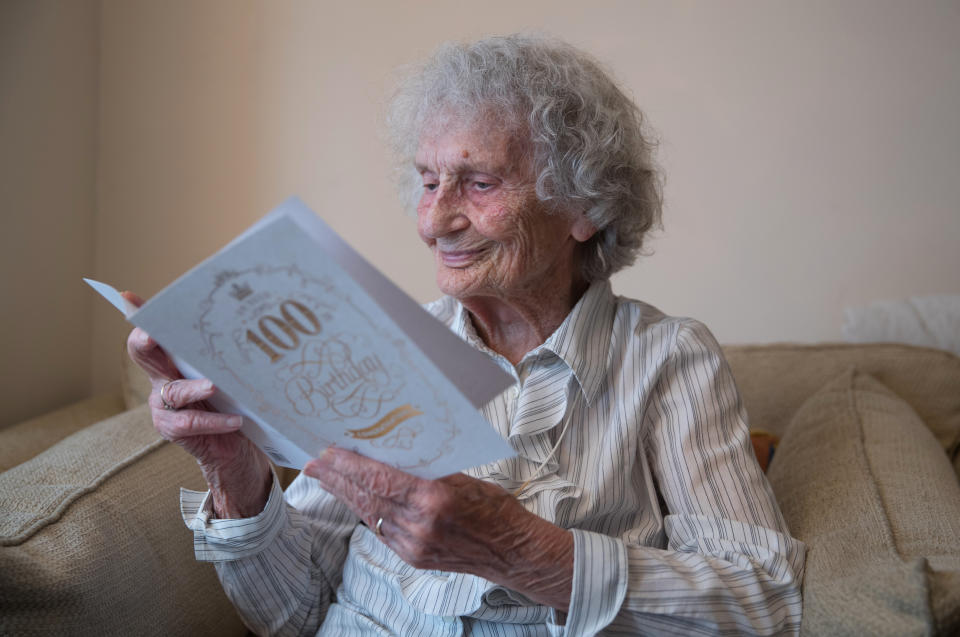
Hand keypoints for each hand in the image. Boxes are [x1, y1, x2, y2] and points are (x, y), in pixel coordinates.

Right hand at [123, 291, 271, 517]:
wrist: (235, 449)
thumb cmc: (232, 402)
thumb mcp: (228, 373)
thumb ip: (223, 351)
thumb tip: (235, 312)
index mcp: (171, 360)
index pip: (150, 333)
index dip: (139, 317)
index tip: (129, 299)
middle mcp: (161, 379)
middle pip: (144, 354)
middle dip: (147, 341)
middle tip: (154, 334)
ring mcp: (163, 406)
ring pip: (174, 391)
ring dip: (195, 388)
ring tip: (214, 386)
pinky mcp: (173, 430)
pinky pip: (191, 422)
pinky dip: (215, 420)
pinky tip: (236, 419)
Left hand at [303, 447, 573, 609]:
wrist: (512, 551)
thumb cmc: (495, 508)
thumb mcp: (464, 478)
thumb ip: (428, 472)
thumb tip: (394, 456)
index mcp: (434, 499)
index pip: (381, 479)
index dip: (350, 466)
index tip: (328, 452)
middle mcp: (420, 526)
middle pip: (368, 498)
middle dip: (337, 479)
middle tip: (313, 464)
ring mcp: (415, 546)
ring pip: (371, 516)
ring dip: (347, 495)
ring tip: (326, 478)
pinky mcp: (414, 557)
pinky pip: (383, 531)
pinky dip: (367, 512)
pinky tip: (356, 499)